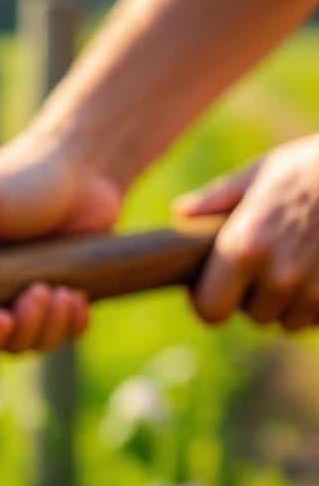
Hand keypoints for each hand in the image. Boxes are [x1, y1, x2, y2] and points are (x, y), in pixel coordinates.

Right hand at [0, 131, 123, 360]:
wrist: (84, 171)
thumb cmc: (19, 177)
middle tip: (11, 312)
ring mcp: (9, 301)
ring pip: (15, 345)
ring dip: (36, 327)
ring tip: (55, 290)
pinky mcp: (48, 307)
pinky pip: (52, 338)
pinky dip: (64, 325)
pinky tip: (73, 296)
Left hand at [175, 134, 318, 330]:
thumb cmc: (317, 164)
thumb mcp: (265, 172)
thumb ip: (218, 199)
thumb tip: (180, 213)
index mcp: (244, 246)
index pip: (210, 311)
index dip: (210, 301)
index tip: (217, 285)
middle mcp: (279, 276)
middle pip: (253, 317)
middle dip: (255, 297)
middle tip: (269, 261)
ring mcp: (317, 291)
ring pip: (289, 321)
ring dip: (290, 302)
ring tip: (301, 259)